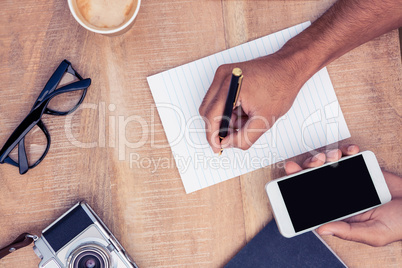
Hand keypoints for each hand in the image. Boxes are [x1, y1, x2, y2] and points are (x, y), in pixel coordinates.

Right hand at [199, 50, 309, 152]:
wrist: (289, 68)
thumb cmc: (281, 86)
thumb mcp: (265, 120)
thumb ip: (244, 138)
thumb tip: (227, 144)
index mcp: (230, 86)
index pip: (210, 116)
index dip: (212, 135)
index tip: (217, 147)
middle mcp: (222, 77)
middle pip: (207, 111)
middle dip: (218, 127)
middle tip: (232, 137)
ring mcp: (223, 74)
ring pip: (212, 105)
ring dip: (224, 118)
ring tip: (244, 120)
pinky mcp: (226, 75)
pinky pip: (218, 98)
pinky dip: (227, 109)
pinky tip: (243, 111)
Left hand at [285, 145, 401, 246]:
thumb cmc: (398, 225)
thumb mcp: (372, 233)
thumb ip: (347, 231)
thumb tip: (321, 229)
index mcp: (336, 210)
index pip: (310, 198)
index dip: (296, 188)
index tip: (287, 179)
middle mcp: (338, 193)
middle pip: (313, 177)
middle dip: (306, 168)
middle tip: (309, 164)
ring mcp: (348, 179)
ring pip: (328, 163)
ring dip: (325, 157)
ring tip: (330, 157)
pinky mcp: (361, 167)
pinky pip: (348, 155)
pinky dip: (347, 150)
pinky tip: (349, 151)